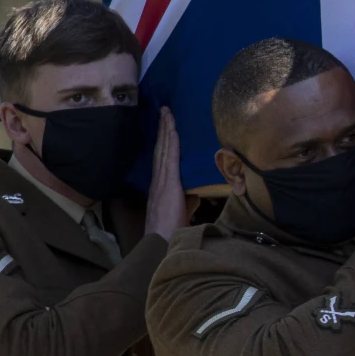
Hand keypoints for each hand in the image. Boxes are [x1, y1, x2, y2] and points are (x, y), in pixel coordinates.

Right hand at [145, 107, 189, 240]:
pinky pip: (170, 160)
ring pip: (164, 150)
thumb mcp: (182, 212)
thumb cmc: (172, 233)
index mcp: (160, 187)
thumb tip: (197, 193)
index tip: (165, 125)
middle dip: (162, 128)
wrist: (161, 245)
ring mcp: (161, 183)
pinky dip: (170, 143)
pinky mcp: (168, 186)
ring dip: (166, 129)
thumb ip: (188, 200)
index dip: (163, 141)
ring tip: (167, 112)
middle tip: (164, 110)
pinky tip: (172, 130)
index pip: (162, 158)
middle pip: (160, 149)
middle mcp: (158, 181)